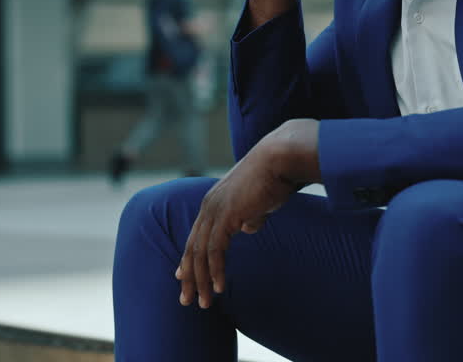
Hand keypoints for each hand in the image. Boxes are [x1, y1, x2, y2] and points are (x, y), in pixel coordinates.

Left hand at [176, 118, 320, 308]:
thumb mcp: (258, 202)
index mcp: (214, 202)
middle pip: (192, 248)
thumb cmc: (275, 178)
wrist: (280, 159)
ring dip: (201, 281)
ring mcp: (215, 211)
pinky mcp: (226, 217)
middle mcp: (209, 206)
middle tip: (186, 300)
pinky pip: (215, 251)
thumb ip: (250, 216)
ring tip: (204, 303)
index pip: (195, 236)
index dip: (188, 258)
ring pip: (200, 254)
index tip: (182, 278)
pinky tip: (219, 288)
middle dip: (189, 277)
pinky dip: (215, 271)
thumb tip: (247, 229)